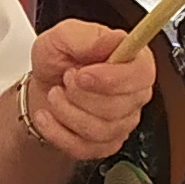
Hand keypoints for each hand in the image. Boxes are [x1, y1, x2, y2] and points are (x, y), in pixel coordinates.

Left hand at [25, 21, 152, 160]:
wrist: (42, 88)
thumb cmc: (58, 61)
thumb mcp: (63, 36)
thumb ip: (87, 36)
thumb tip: (112, 40)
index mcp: (132, 61)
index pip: (142, 75)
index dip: (112, 79)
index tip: (83, 74)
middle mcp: (133, 93)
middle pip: (119, 107)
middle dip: (80, 95)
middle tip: (65, 80)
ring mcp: (122, 122)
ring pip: (101, 130)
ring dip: (66, 111)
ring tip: (55, 95)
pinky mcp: (106, 144)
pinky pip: (85, 147)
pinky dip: (57, 132)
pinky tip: (49, 116)